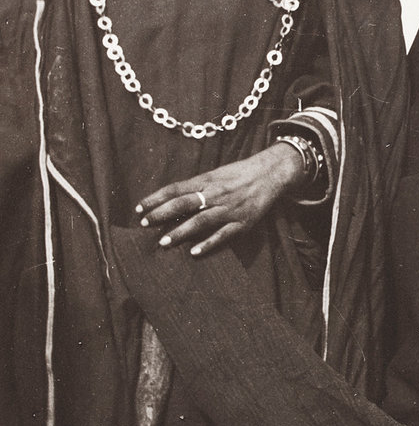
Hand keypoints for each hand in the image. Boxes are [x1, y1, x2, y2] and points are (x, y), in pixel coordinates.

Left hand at [135, 144, 306, 256]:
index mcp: (207, 180)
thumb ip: (196, 187)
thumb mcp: (216, 174)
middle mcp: (216, 193)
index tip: (140, 208)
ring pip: (201, 220)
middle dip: (163, 213)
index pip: (176, 188)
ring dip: (181, 231)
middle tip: (145, 223)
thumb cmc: (239, 174)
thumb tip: (171, 199)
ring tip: (163, 241)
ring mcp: (229, 208)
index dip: (157, 198)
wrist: (270, 173)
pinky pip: (223, 234)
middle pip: (185, 203)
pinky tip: (195, 252)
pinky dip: (209, 243)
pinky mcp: (242, 221)